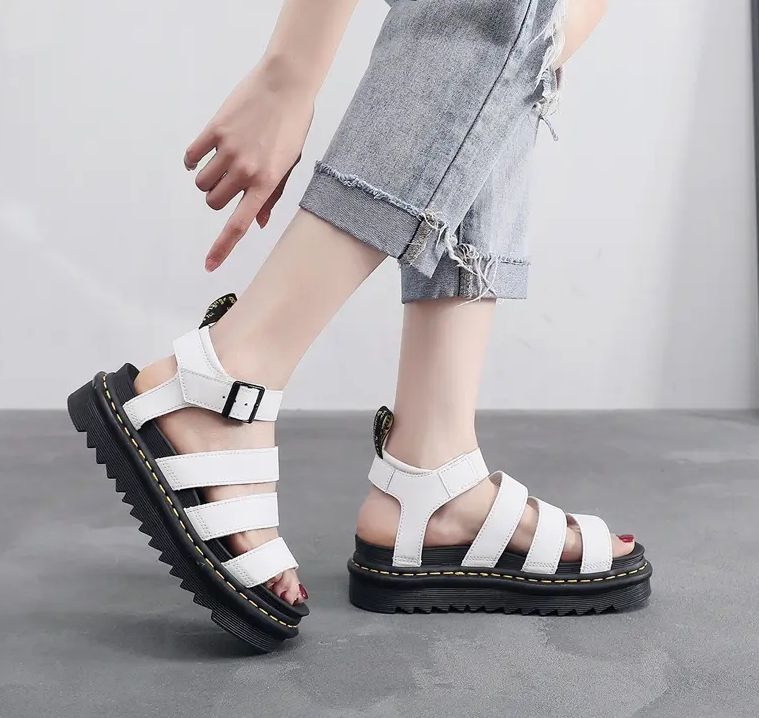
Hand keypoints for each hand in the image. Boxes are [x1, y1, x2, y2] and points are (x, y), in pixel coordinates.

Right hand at [184, 63, 313, 270]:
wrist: (285, 85)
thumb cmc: (292, 127)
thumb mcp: (288, 165)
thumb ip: (272, 196)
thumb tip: (259, 224)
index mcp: (267, 183)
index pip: (239, 225)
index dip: (222, 248)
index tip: (209, 265)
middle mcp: (246, 171)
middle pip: (214, 203)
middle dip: (218, 197)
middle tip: (231, 180)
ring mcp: (229, 150)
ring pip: (201, 183)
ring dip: (207, 179)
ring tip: (223, 162)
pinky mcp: (214, 130)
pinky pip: (191, 158)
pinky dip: (193, 161)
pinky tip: (204, 152)